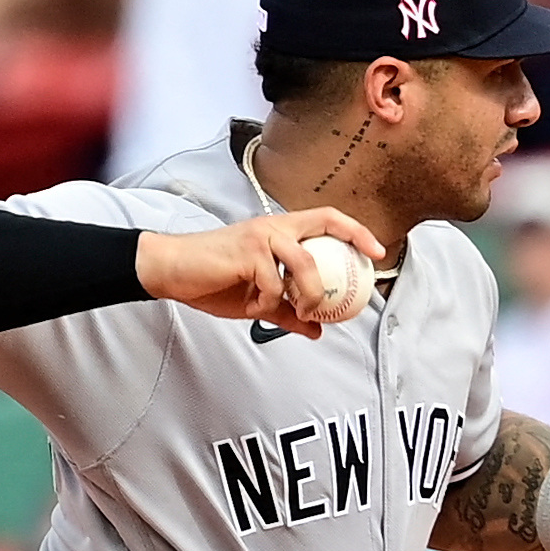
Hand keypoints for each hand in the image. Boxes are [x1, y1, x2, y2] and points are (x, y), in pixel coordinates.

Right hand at [132, 211, 383, 338]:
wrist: (173, 272)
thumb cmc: (214, 280)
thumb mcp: (258, 300)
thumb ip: (288, 312)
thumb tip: (318, 330)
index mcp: (280, 231)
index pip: (325, 219)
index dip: (355, 231)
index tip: (376, 251)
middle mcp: (274, 227)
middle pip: (324, 225)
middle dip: (353, 239)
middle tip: (366, 265)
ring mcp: (261, 237)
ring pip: (304, 264)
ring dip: (310, 294)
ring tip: (305, 310)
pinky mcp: (246, 252)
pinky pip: (273, 286)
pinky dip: (268, 305)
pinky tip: (253, 308)